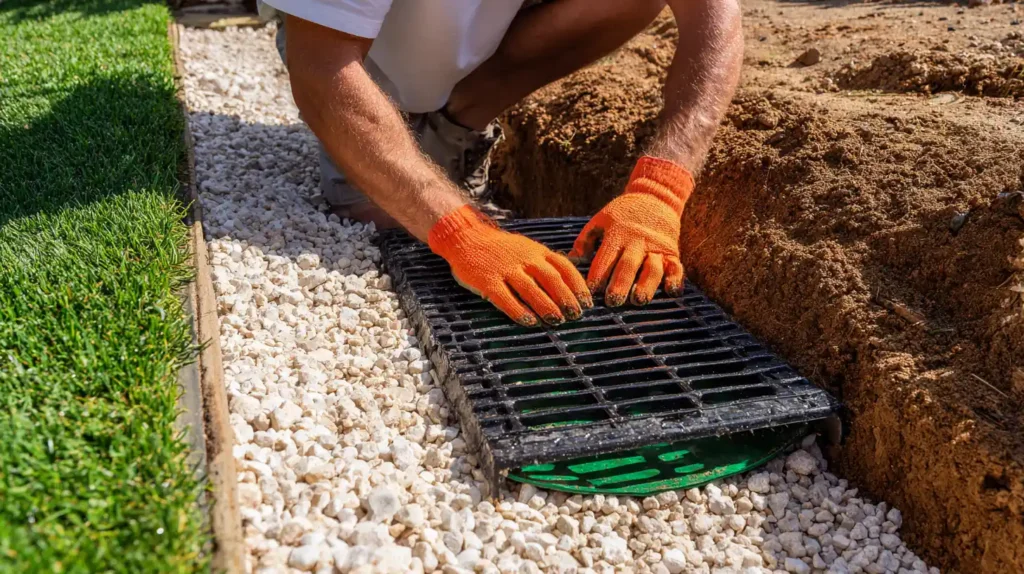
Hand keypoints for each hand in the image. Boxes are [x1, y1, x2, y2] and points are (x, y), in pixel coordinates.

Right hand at [429, 205, 592, 325]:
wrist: (466, 238)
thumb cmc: (500, 249)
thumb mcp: (527, 247)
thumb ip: (547, 261)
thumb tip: (573, 279)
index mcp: (536, 251)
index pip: (563, 267)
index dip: (578, 285)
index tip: (587, 302)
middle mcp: (523, 258)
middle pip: (550, 279)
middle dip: (566, 298)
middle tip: (576, 316)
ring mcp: (505, 269)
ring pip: (530, 289)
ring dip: (546, 306)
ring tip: (557, 321)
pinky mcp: (487, 280)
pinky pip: (505, 297)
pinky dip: (518, 311)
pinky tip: (529, 322)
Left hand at [569, 157, 693, 305]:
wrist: (656, 197)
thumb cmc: (622, 213)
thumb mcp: (600, 220)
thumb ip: (585, 240)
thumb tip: (571, 261)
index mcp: (617, 234)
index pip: (606, 257)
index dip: (598, 275)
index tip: (590, 291)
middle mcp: (638, 241)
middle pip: (629, 265)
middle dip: (620, 284)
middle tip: (612, 302)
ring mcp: (656, 247)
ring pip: (653, 268)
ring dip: (646, 285)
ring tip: (637, 300)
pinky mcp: (672, 252)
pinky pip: (676, 267)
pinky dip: (675, 279)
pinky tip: (670, 291)